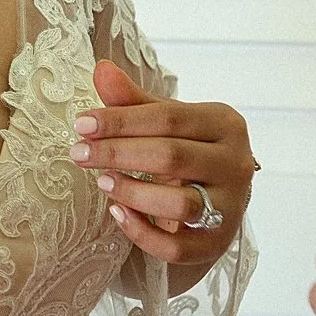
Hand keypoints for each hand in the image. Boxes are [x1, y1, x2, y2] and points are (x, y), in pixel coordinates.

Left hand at [70, 61, 253, 266]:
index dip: (121, 120)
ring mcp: (230, 207)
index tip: (82, 125)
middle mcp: (236, 164)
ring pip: (180, 204)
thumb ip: (133, 101)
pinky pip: (177, 246)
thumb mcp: (165, 122)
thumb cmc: (187, 149)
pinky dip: (141, 232)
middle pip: (172, 156)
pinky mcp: (216, 244)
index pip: (168, 118)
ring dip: (133, 192)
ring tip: (102, 182)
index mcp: (225, 124)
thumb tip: (101, 69)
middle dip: (118, 153)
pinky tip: (117, 212)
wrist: (218, 198)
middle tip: (79, 153)